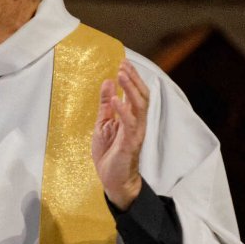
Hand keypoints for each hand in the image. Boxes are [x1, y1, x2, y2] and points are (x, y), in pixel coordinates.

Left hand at [92, 59, 148, 210]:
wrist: (113, 180)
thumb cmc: (109, 154)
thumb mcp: (103, 124)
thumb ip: (106, 105)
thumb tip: (107, 82)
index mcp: (130, 117)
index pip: (135, 93)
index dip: (131, 77)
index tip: (123, 63)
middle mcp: (137, 122)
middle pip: (141, 95)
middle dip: (133, 79)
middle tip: (124, 65)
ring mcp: (135, 132)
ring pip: (139, 106)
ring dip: (130, 89)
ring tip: (121, 76)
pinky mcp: (131, 143)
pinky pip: (130, 124)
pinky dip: (123, 111)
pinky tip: (115, 100)